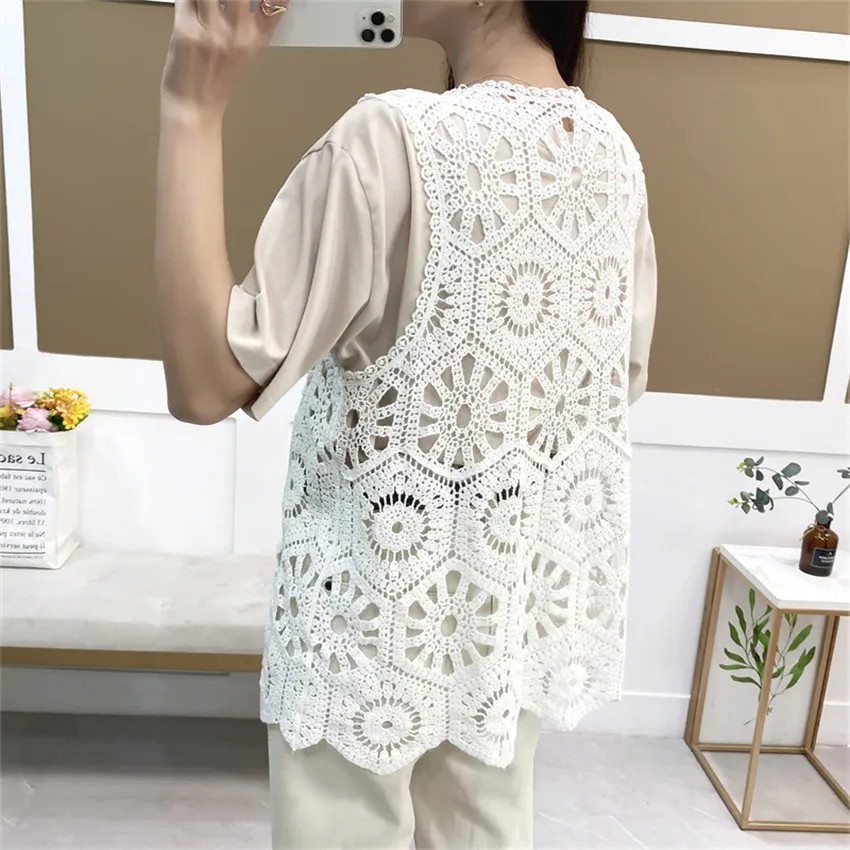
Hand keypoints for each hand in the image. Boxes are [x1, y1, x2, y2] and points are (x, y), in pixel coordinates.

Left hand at [161, 0, 284, 118]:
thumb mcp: (248, 52)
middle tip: (225, 1)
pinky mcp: (186, 28)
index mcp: (257, 38)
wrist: (194, 105)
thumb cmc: (217, 80)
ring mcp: (212, 30)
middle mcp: (238, 33)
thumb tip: (247, 0)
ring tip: (206, 4)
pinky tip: (192, 5)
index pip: (277, 2)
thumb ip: (252, 20)